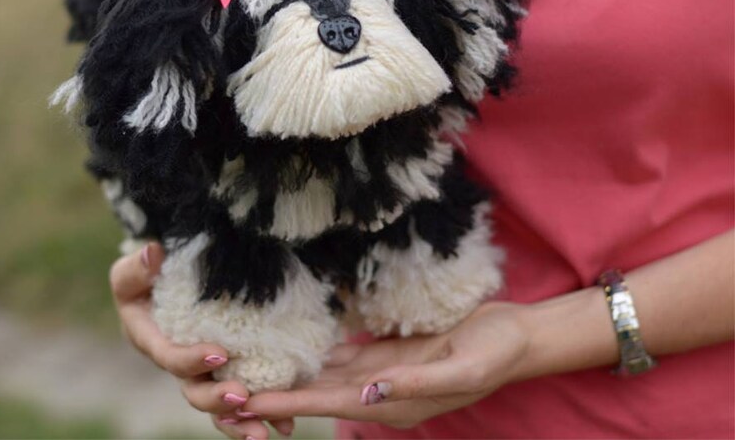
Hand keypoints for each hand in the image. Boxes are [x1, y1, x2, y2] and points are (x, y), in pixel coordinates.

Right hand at [110, 243, 294, 438]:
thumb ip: (138, 266)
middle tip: (243, 397)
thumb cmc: (149, 274)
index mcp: (152, 342)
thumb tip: (153, 252)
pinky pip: (243, 400)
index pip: (170, 357)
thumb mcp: (135, 269)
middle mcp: (178, 365)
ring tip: (264, 432)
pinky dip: (263, 414)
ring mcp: (203, 374)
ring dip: (240, 421)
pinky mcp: (227, 372)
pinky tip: (286, 425)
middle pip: (195, 391)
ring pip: (219, 407)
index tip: (219, 353)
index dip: (191, 360)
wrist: (171, 281)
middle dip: (217, 399)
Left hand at [243, 302, 530, 429]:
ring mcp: (380, 372)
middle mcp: (379, 392)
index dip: (287, 402)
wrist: (513, 335)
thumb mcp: (461, 369)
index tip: (246, 401)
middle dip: (274, 391)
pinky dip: (313, 353)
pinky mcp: (384, 352)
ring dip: (287, 373)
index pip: (329, 404)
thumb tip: (368, 392)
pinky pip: (341, 355)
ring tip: (247, 367)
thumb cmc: (493, 352)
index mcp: (393, 404)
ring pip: (324, 375)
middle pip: (317, 394)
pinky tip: (289, 345)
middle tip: (227, 388)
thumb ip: (415, 383)